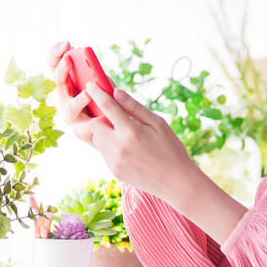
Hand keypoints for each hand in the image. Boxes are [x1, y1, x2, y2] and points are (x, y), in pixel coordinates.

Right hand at [46, 41, 101, 144]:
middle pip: (58, 81)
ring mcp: (70, 114)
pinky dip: (94, 123)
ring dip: (78, 99)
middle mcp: (64, 97)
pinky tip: (102, 116)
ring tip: (88, 93)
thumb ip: (97, 74)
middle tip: (69, 59)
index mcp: (67, 82)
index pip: (54, 64)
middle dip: (62, 70)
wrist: (114, 128)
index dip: (56, 53)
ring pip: (69, 105)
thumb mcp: (103, 82)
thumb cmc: (107, 101)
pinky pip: (84, 125)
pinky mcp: (79, 131)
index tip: (66, 44)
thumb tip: (93, 65)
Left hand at [85, 82, 196, 202]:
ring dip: (105, 133)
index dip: (97, 93)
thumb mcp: (157, 123)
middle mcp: (119, 146)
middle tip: (116, 118)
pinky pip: (103, 152)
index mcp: (131, 131)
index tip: (91, 84)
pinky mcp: (113, 170)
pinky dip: (110, 146)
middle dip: (102, 118)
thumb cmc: (170, 148)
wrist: (175, 182)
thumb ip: (134, 107)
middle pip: (95, 124)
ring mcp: (114, 161)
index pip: (107, 106)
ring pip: (97, 139)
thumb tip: (116, 92)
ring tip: (124, 136)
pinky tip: (127, 149)